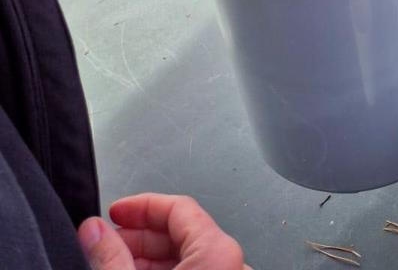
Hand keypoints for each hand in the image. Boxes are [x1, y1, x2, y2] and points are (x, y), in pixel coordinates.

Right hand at [78, 193, 248, 269]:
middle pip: (182, 231)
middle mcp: (232, 263)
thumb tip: (93, 229)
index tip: (115, 212)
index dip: (142, 206)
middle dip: (141, 234)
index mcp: (218, 251)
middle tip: (108, 238)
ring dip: (148, 257)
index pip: (178, 207)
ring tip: (115, 261)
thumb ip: (111, 255)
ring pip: (186, 256)